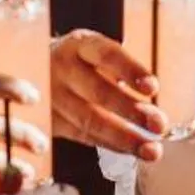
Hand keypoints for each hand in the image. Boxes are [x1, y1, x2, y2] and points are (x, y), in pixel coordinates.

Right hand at [51, 30, 165, 160]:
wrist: (35, 70)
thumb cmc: (79, 62)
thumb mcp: (96, 53)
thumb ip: (122, 72)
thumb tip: (153, 105)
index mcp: (79, 44)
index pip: (107, 55)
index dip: (130, 71)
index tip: (152, 87)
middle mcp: (62, 68)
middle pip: (98, 92)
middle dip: (132, 110)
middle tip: (158, 124)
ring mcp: (50, 96)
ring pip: (89, 120)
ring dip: (124, 137)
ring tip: (150, 149)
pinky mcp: (47, 120)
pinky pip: (82, 136)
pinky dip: (110, 144)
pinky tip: (130, 150)